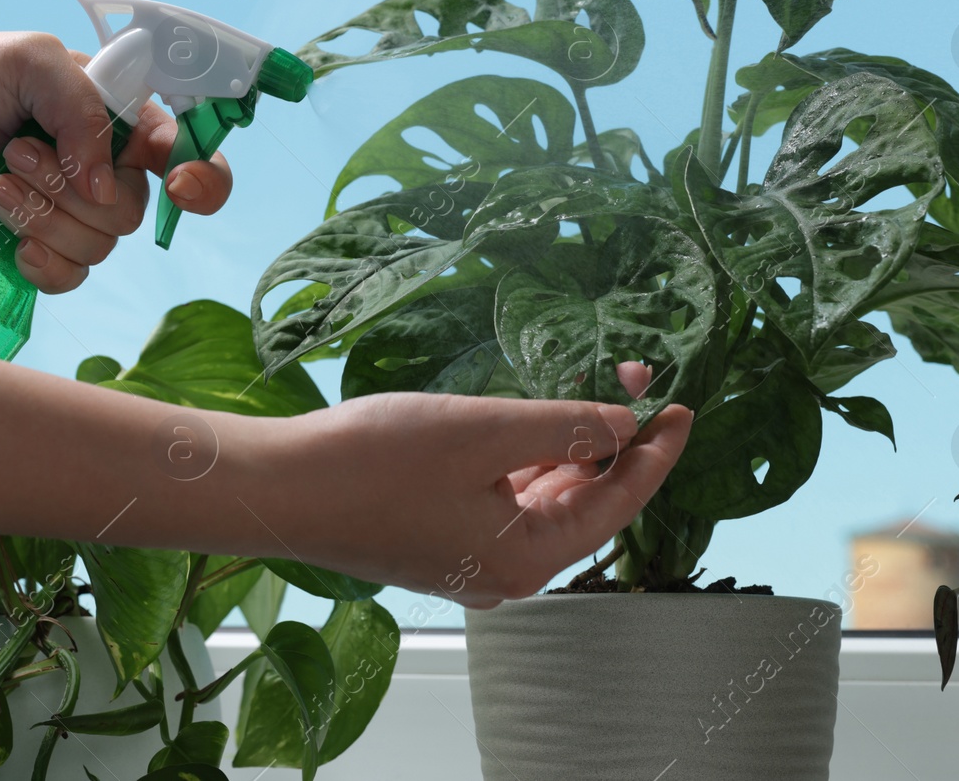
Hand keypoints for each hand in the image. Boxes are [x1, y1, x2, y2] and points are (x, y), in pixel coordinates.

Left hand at [0, 33, 233, 291]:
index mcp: (116, 114)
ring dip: (44, 217)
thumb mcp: (26, 60)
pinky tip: (12, 242)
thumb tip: (104, 183)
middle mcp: (102, 165)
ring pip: (101, 244)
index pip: (185, 150)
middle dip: (71, 187)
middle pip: (136, 207)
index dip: (201, 175)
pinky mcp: (38, 248)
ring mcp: (71, 211)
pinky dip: (45, 263)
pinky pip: (72, 277)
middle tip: (15, 152)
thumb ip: (83, 106)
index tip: (178, 185)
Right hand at [262, 363, 691, 605]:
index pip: (614, 506)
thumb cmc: (375, 461)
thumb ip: (564, 428)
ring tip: (595, 395)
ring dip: (569, 450)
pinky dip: (527, 462)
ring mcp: (467, 558)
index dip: (654, 454)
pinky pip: (502, 500)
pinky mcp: (437, 537)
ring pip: (540, 502)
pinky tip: (535, 425)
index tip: (680, 409)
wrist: (278, 486)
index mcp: (524, 561)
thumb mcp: (486, 431)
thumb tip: (626, 426)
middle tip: (639, 386)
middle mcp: (502, 572)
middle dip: (612, 445)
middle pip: (581, 507)